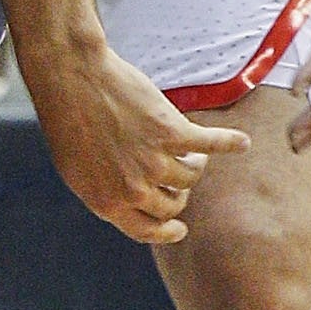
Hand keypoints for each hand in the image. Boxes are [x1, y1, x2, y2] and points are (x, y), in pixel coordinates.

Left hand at [24, 33, 247, 246]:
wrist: (71, 77)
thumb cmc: (68, 120)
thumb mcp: (76, 170)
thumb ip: (104, 192)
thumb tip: (128, 205)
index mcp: (108, 203)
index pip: (147, 231)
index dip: (167, 232)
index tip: (181, 229)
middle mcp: (134, 188)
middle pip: (174, 204)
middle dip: (177, 193)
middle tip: (174, 172)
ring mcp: (154, 162)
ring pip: (190, 177)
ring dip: (193, 164)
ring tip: (188, 148)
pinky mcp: (171, 132)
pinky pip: (210, 144)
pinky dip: (229, 142)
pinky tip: (241, 142)